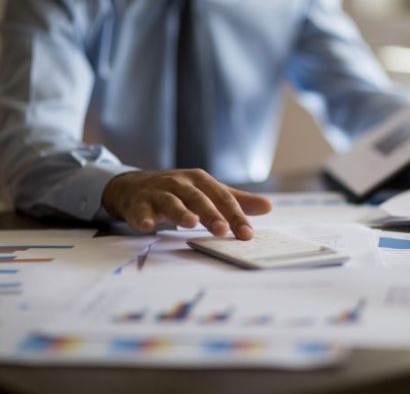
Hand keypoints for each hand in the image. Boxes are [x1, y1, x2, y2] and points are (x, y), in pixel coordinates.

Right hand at [101, 169, 271, 239]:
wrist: (135, 186)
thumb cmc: (178, 191)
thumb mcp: (207, 192)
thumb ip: (236, 200)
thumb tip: (268, 206)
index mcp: (200, 180)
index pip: (222, 198)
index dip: (235, 216)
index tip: (247, 234)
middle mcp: (180, 183)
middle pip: (198, 198)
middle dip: (211, 214)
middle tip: (222, 230)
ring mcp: (158, 191)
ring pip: (171, 202)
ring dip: (180, 212)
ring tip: (190, 224)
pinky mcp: (138, 203)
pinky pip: (140, 211)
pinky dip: (143, 218)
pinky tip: (147, 227)